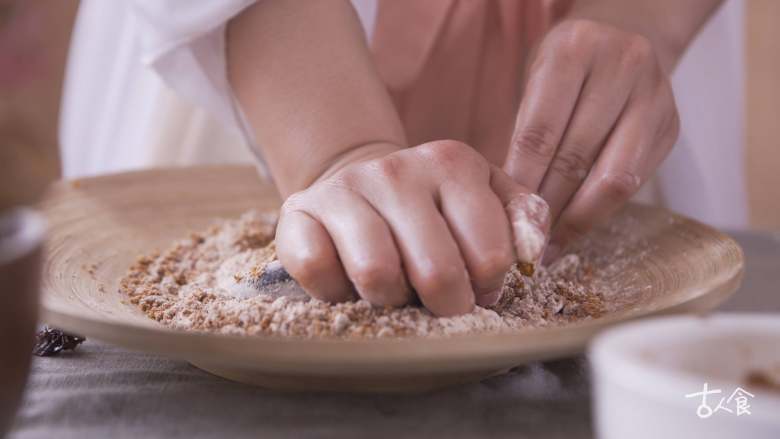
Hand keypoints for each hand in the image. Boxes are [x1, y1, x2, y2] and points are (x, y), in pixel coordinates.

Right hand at [276, 140, 550, 315]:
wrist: (361, 181)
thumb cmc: (433, 204)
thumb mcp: (487, 197)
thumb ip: (522, 218)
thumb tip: (532, 253)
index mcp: (452, 163)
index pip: (490, 256)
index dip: (487, 287)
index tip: (477, 285)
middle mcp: (396, 169)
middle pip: (436, 272)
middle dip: (444, 305)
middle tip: (440, 302)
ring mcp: (344, 190)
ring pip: (376, 276)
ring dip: (391, 300)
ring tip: (397, 289)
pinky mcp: (298, 214)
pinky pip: (319, 274)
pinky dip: (339, 294)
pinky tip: (351, 282)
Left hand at [503, 19, 679, 259]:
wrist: (625, 39)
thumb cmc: (567, 70)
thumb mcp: (536, 82)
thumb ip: (527, 133)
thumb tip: (513, 205)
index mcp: (574, 50)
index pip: (540, 132)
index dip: (523, 183)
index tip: (507, 219)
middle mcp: (621, 67)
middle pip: (576, 157)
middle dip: (548, 207)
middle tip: (527, 241)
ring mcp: (654, 96)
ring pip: (613, 177)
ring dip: (578, 217)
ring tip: (552, 243)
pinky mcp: (671, 126)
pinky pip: (635, 181)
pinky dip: (602, 209)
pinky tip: (578, 226)